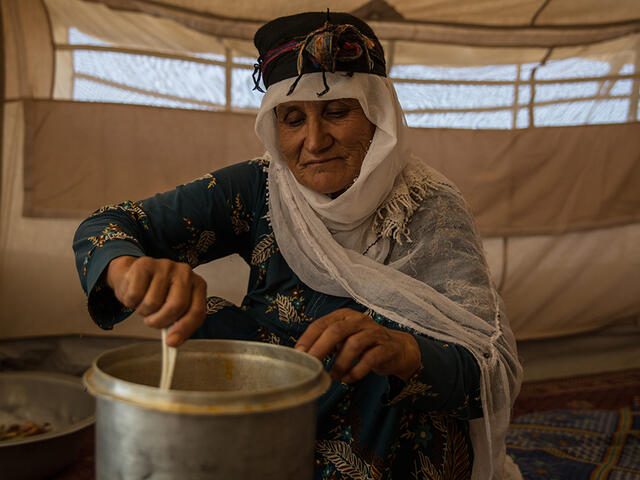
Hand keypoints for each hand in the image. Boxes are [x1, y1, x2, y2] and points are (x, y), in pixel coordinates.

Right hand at [106, 256, 206, 346]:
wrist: (134, 274)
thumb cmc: (157, 293)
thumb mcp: (173, 308)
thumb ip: (178, 324)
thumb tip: (173, 342)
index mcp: (198, 284)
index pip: (197, 311)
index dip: (184, 329)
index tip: (172, 342)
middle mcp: (185, 272)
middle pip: (176, 306)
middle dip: (160, 321)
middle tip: (153, 321)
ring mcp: (165, 266)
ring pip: (152, 303)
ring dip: (144, 311)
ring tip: (145, 302)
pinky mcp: (145, 264)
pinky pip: (135, 295)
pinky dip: (131, 302)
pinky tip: (136, 294)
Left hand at [295, 308, 420, 382]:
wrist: (397, 349)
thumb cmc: (363, 344)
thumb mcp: (343, 339)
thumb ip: (325, 343)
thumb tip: (302, 356)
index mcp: (344, 315)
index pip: (322, 323)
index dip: (308, 338)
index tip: (298, 354)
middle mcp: (358, 320)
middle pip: (337, 330)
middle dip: (321, 348)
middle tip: (311, 365)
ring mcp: (374, 333)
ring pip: (354, 345)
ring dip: (340, 364)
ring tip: (332, 377)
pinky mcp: (386, 348)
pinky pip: (370, 359)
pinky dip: (356, 372)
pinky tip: (349, 379)